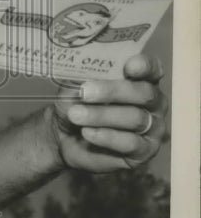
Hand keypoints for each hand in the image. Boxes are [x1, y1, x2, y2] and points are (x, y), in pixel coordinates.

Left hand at [50, 55, 167, 171]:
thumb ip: (83, 78)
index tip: (129, 66)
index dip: (145, 66)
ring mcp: (152, 127)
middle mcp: (153, 102)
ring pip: (135, 118)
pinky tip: (87, 132)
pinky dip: (106, 136)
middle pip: (144, 93)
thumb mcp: (75, 86)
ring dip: (102, 116)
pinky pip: (131, 143)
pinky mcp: (144, 151)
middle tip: (85, 92)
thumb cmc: (76, 103)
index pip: (152, 69)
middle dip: (113, 91)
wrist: (64, 135)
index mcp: (140, 79)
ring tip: (76, 115)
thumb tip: (84, 79)